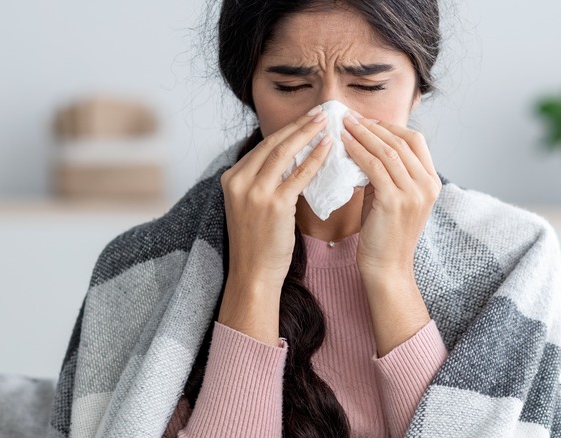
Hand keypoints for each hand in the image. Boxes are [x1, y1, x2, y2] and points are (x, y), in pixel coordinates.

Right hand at [218, 106, 331, 344]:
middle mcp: (238, 181)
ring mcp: (254, 192)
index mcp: (231, 179)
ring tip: (327, 123)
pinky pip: (298, 174)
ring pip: (284, 153)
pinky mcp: (273, 205)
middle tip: (321, 112)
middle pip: (273, 144)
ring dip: (307, 134)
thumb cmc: (258, 244)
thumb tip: (292, 160)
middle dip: (299, 125)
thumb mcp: (252, 206)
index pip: (263, 147)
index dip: (287, 131)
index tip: (306, 119)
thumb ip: (264, 182)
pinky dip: (315, 158)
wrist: (253, 274)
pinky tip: (329, 148)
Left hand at [341, 112, 441, 283]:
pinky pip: (374, 167)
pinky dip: (358, 151)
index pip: (415, 141)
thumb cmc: (385, 234)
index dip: (390, 127)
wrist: (387, 267)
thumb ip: (386, 173)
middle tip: (350, 117)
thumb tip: (365, 146)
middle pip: (401, 141)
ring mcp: (414, 193)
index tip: (366, 121)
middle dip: (374, 126)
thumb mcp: (392, 197)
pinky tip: (344, 143)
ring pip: (388, 151)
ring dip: (363, 134)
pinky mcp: (395, 201)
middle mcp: (428, 185)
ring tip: (344, 124)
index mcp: (431, 182)